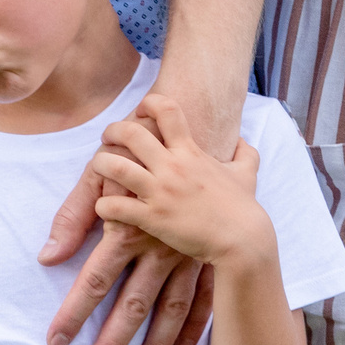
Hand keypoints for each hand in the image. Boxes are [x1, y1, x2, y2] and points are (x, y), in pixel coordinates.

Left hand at [90, 96, 273, 270]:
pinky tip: (104, 207)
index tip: (141, 110)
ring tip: (98, 169)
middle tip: (108, 138)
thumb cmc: (243, 208)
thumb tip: (242, 142)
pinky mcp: (152, 218)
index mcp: (191, 152)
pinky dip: (102, 205)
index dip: (149, 103)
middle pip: (131, 134)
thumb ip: (244, 154)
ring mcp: (161, 192)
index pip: (167, 110)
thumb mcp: (246, 174)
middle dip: (113, 131)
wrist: (243, 241)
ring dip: (100, 164)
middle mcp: (172, 167)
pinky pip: (115, 206)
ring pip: (115, 167)